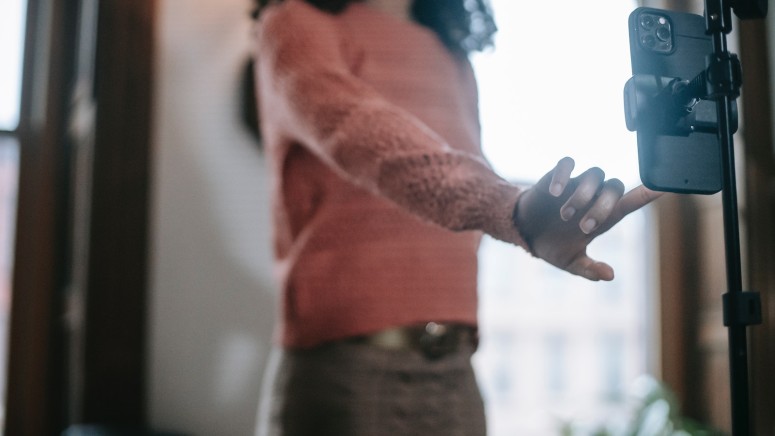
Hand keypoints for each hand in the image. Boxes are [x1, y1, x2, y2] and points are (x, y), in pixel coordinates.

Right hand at [514, 157, 661, 280]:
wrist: (526, 231)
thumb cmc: (553, 245)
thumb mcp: (571, 262)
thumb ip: (589, 269)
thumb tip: (610, 276)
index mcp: (603, 217)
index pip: (631, 201)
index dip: (647, 193)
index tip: (663, 186)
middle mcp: (594, 197)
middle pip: (614, 187)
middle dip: (601, 207)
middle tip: (583, 227)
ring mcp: (576, 185)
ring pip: (595, 174)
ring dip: (582, 195)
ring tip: (565, 215)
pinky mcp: (558, 176)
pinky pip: (568, 163)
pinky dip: (564, 175)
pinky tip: (554, 192)